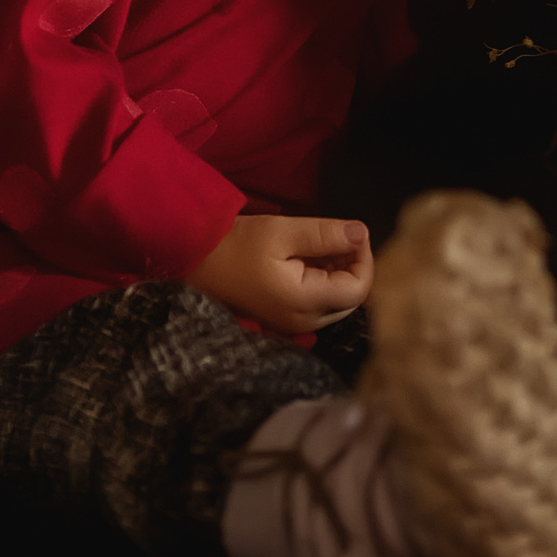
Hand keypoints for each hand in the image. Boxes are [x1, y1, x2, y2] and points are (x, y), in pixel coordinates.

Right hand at [183, 214, 373, 333]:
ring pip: (335, 303)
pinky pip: (316, 305)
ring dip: (337, 274)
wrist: (192, 262)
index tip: (352, 233)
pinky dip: (321, 283)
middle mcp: (303, 322)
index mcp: (304, 303)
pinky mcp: (282, 320)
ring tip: (320, 245)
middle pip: (350, 300)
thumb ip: (325, 234)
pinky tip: (307, 260)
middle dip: (352, 267)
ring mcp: (292, 325)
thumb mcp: (282, 231)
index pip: (359, 289)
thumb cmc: (235, 245)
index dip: (364, 259)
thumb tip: (361, 233)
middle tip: (338, 237)